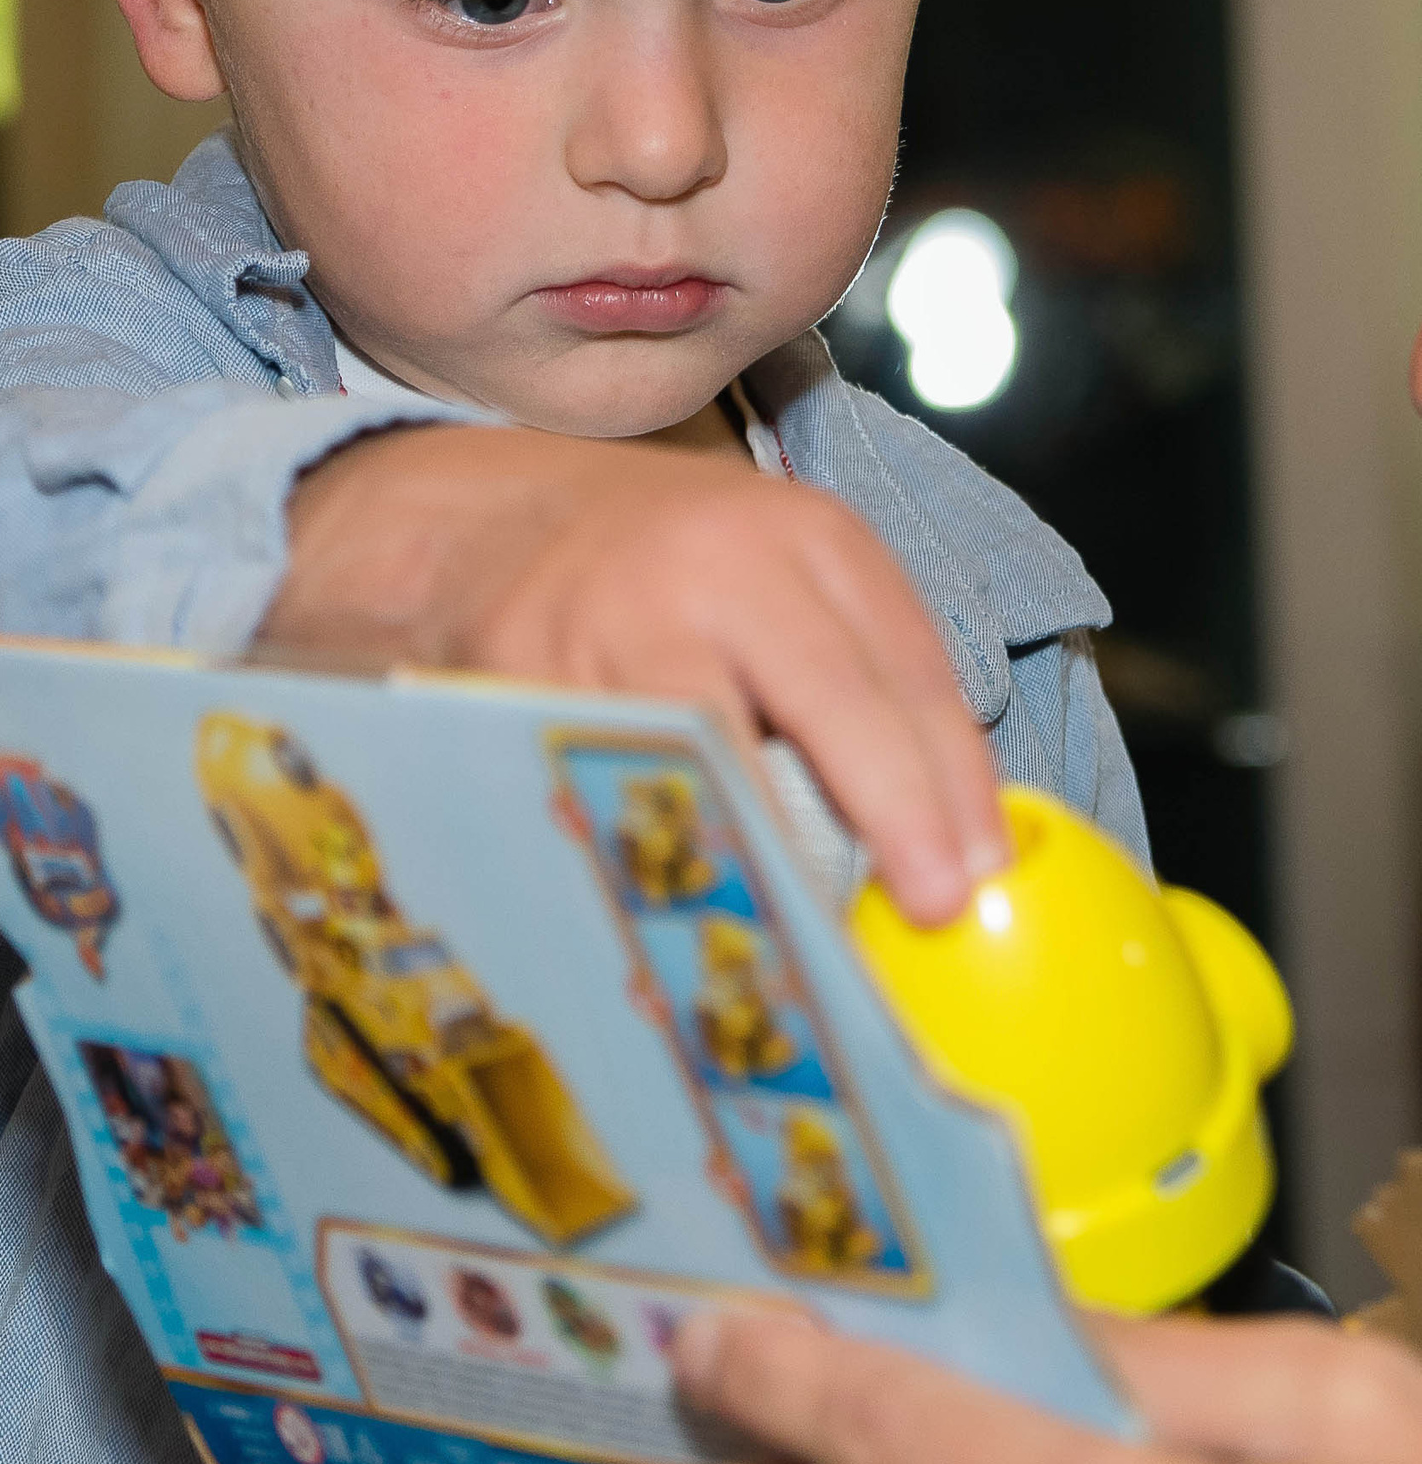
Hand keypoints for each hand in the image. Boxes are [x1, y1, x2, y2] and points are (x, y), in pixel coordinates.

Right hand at [265, 425, 1002, 921]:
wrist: (484, 524)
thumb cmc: (663, 570)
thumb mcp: (785, 579)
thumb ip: (867, 680)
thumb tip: (955, 844)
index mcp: (803, 541)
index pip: (907, 673)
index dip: (955, 787)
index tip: (979, 877)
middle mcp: (715, 569)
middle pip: (832, 705)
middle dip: (896, 819)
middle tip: (931, 911)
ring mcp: (617, 625)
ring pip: (718, 763)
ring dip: (774, 861)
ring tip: (813, 938)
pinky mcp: (529, 685)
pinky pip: (611, 795)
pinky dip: (656, 863)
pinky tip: (686, 916)